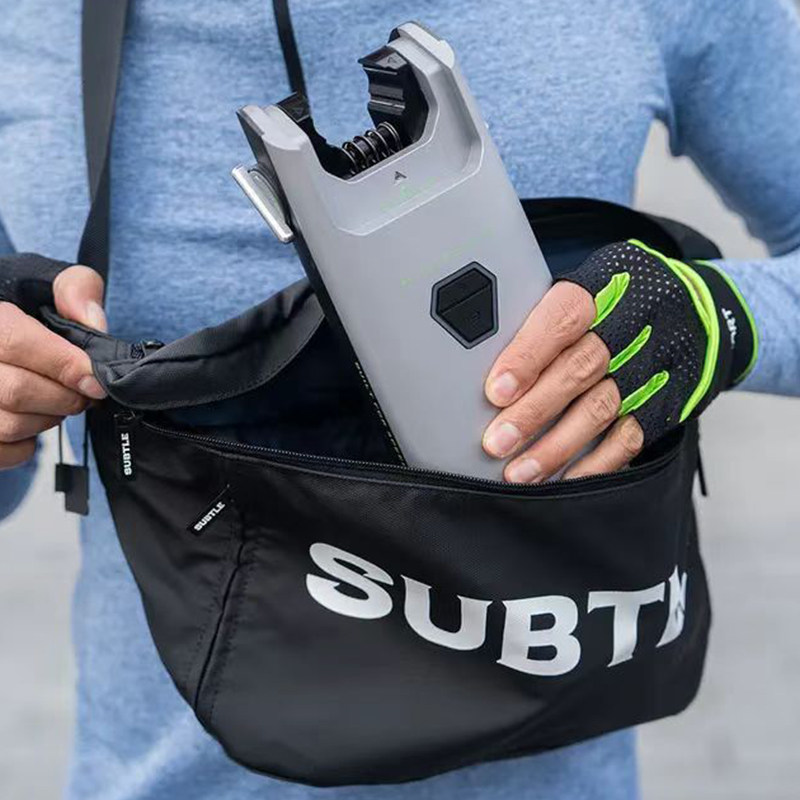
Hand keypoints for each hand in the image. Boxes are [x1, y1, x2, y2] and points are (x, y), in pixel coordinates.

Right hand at [0, 265, 106, 469]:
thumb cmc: (21, 310)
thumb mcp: (42, 283)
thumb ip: (74, 289)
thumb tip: (94, 322)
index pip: (15, 343)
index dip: (63, 364)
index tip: (96, 381)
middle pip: (15, 391)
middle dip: (64, 397)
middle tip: (84, 394)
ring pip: (7, 426)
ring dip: (48, 420)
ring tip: (57, 401)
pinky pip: (2, 453)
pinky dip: (26, 445)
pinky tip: (32, 420)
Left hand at [481, 239, 758, 483]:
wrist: (707, 312)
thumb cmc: (622, 303)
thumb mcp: (591, 288)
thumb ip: (545, 320)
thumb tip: (480, 361)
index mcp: (606, 288)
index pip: (563, 319)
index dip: (528, 355)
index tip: (496, 390)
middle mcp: (634, 326)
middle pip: (580, 370)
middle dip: (534, 411)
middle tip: (496, 443)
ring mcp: (653, 368)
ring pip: (601, 410)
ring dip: (556, 446)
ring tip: (519, 472)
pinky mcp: (667, 403)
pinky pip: (629, 438)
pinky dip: (595, 465)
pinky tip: (563, 481)